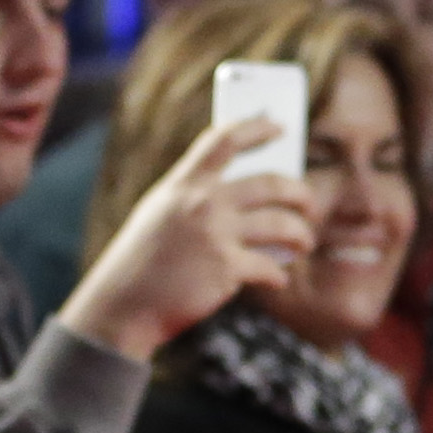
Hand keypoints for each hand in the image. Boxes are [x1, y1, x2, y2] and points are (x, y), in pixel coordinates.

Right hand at [53, 117, 318, 361]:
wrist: (123, 306)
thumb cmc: (144, 263)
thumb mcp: (160, 215)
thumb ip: (196, 199)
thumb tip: (251, 196)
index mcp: (181, 185)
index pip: (223, 140)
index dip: (256, 128)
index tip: (279, 126)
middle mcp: (201, 202)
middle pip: (271, 183)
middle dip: (300, 193)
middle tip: (309, 204)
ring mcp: (215, 234)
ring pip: (283, 224)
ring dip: (301, 235)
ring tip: (304, 243)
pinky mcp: (227, 267)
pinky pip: (271, 267)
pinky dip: (278, 275)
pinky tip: (276, 279)